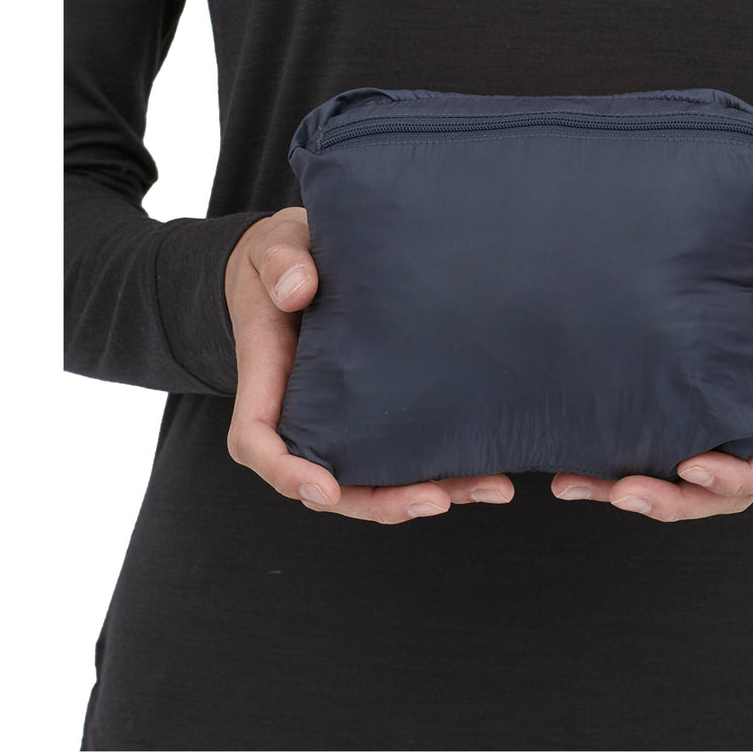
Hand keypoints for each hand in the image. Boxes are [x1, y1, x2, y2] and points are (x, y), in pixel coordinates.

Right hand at [224, 207, 513, 522]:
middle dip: (381, 502)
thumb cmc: (285, 260)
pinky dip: (447, 473)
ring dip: (432, 493)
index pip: (260, 444)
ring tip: (491, 488)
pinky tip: (493, 473)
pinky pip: (405, 457)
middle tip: (435, 501)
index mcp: (267, 384)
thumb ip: (280, 264)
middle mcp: (305, 417)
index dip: (288, 473)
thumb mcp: (274, 250)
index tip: (322, 487)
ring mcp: (343, 424)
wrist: (306, 263)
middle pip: (331, 485)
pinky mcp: (379, 417)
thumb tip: (298, 287)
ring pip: (377, 481)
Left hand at [550, 204, 752, 520]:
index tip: (693, 466)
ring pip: (686, 481)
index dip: (740, 476)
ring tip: (572, 485)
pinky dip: (614, 464)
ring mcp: (723, 417)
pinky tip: (567, 464)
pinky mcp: (689, 404)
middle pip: (726, 489)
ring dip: (633, 491)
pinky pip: (658, 449)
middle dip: (675, 500)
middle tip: (622, 492)